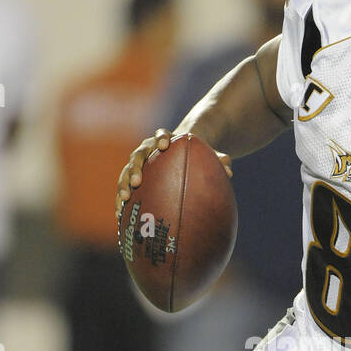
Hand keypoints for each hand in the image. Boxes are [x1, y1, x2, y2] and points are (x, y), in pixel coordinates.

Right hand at [115, 128, 232, 219]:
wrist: (179, 153)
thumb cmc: (197, 155)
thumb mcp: (209, 156)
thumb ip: (218, 160)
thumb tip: (229, 171)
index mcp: (164, 140)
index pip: (161, 135)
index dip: (161, 138)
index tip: (163, 144)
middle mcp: (147, 150)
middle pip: (138, 155)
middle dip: (136, 167)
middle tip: (138, 180)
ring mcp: (139, 165)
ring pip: (127, 172)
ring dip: (124, 185)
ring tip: (125, 198)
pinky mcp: (133, 178)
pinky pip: (125, 188)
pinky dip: (121, 200)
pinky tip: (121, 216)